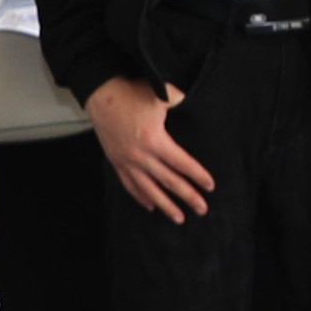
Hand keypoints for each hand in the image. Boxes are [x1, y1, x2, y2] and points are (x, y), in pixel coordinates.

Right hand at [87, 76, 212, 221]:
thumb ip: (181, 102)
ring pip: (149, 190)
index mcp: (155, 141)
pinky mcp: (116, 161)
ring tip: (179, 218)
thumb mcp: (162, 94)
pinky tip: (150, 206)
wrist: (100, 93)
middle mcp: (141, 156)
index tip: (210, 186)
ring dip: (165, 205)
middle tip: (202, 209)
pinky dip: (141, 197)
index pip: (182, 164)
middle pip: (169, 182)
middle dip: (188, 196)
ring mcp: (127, 161)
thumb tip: (194, 106)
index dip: (198, 175)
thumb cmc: (131, 93)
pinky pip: (130, 185)